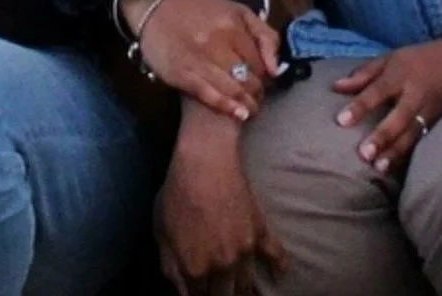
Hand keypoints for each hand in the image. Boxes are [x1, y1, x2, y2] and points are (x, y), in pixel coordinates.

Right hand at [122, 0, 281, 122]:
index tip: (264, 81)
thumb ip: (263, 35)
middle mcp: (217, 41)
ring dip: (247, 104)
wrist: (156, 10)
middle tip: (257, 97)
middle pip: (249, 77)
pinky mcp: (182, 74)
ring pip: (234, 90)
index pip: (259, 61)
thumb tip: (276, 69)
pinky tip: (239, 114)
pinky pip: (211, 96)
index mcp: (232, 24)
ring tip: (251, 109)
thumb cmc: (201, 12)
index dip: (265, 75)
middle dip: (257, 91)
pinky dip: (228, 108)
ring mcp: (199, 59)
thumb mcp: (237, 12)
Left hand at [156, 109, 286, 294]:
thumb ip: (170, 267)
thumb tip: (183, 291)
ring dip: (244, 290)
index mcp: (195, 268)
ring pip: (247, 284)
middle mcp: (222, 266)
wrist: (205, 159)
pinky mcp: (260, 231)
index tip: (199, 291)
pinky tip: (280, 274)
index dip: (197, 295)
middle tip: (218, 290)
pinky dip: (279, 266)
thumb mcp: (161, 232)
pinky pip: (276, 255)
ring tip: (241, 291)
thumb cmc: (177, 192)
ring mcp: (244, 250)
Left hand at [332, 33, 441, 175]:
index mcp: (400, 74)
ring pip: (413, 135)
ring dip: (396, 152)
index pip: (377, 90)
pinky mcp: (441, 123)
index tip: (341, 121)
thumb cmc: (421, 59)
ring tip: (380, 168)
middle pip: (397, 117)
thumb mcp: (392, 57)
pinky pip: (425, 141)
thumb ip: (364, 73)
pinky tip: (400, 169)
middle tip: (364, 155)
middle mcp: (415, 94)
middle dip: (382, 136)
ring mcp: (430, 111)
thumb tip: (336, 87)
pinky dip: (413, 156)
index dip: (359, 106)